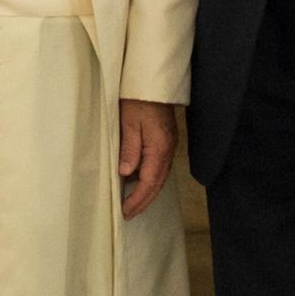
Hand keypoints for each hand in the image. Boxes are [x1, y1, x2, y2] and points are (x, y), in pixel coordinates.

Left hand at [118, 99, 176, 217]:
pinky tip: (139, 181)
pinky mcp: (166, 140)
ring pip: (160, 177)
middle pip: (158, 184)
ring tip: (132, 204)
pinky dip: (150, 179)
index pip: (149, 182)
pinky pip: (159, 167)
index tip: (125, 211)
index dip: (137, 199)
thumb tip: (127, 174)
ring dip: (147, 192)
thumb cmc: (138, 99)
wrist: (153, 81)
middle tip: (128, 214)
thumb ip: (130, 149)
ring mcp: (169, 145)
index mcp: (159, 148)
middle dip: (143, 201)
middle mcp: (168, 150)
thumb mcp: (129, 123)